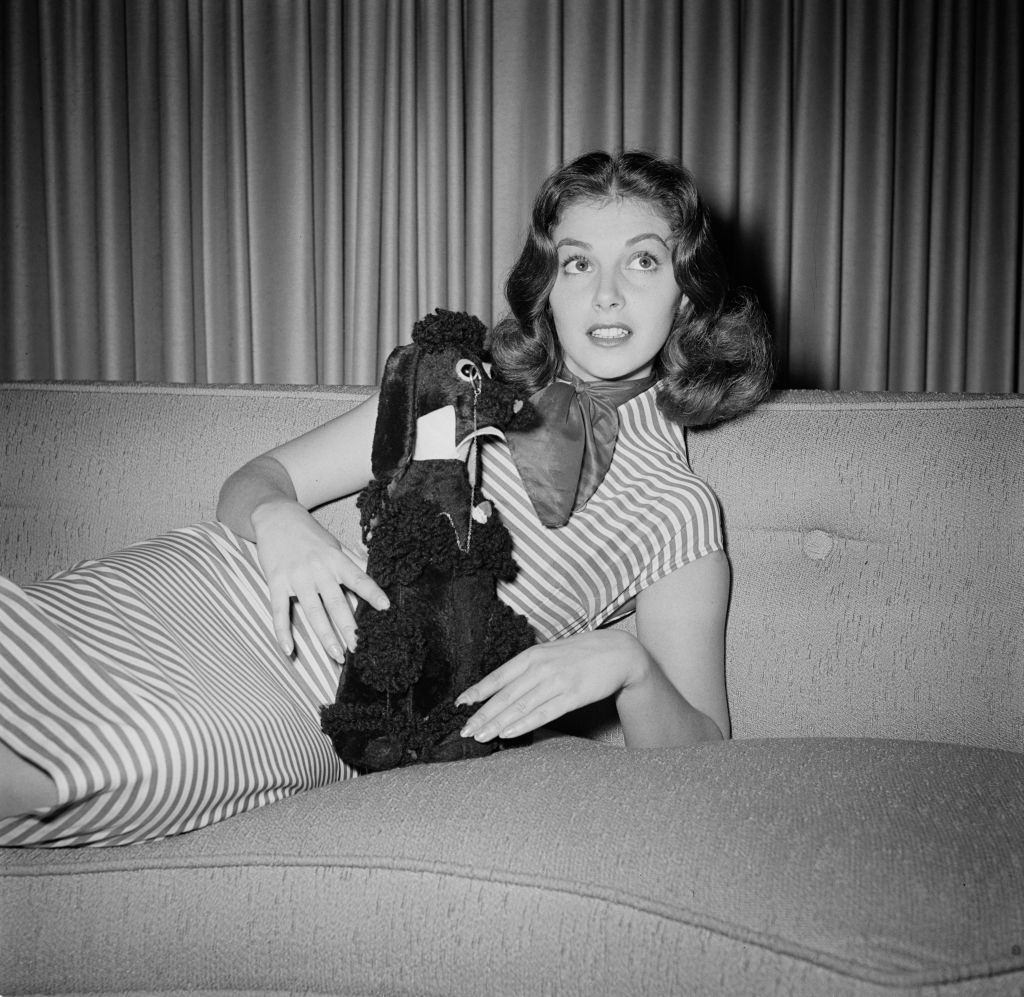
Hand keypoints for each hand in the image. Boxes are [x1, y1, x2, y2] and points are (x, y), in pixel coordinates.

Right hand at [251, 498, 388, 660]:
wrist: (275, 516)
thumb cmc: (309, 533)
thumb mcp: (334, 543)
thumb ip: (351, 561)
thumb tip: (373, 573)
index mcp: (335, 559)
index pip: (358, 578)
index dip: (373, 592)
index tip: (387, 607)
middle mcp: (318, 569)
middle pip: (336, 602)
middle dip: (348, 627)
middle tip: (359, 648)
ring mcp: (296, 577)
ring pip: (313, 611)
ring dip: (325, 636)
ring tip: (337, 655)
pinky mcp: (275, 582)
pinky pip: (279, 611)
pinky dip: (282, 632)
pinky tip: (288, 650)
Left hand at [455, 629, 647, 741]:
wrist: (618, 652)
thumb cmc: (581, 654)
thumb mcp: (550, 653)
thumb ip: (528, 668)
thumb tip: (503, 686)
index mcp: (533, 655)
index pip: (498, 676)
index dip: (477, 692)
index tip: (460, 705)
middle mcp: (541, 667)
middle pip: (505, 695)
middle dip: (482, 714)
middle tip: (464, 730)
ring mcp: (557, 681)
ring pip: (520, 706)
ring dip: (498, 722)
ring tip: (480, 735)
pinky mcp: (573, 695)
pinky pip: (544, 712)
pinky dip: (524, 724)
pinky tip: (509, 732)